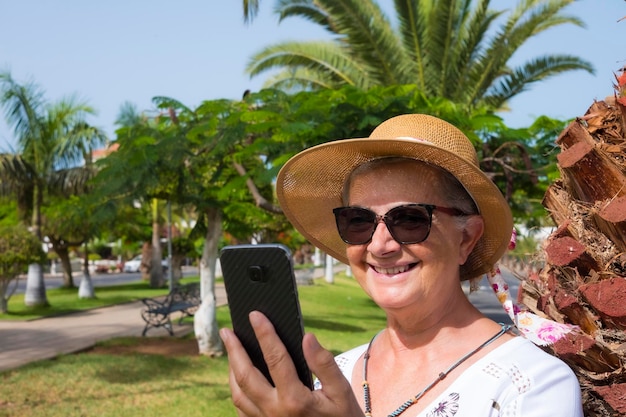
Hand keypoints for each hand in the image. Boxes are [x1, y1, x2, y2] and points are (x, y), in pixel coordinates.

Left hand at [220, 311, 363, 416]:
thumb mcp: (341, 391)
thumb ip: (324, 364)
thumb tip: (307, 337)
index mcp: (295, 400)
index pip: (275, 359)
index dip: (264, 334)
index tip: (255, 315)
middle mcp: (275, 412)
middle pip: (246, 376)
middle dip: (234, 350)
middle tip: (227, 331)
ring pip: (238, 394)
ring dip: (232, 370)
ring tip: (231, 350)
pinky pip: (242, 409)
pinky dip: (237, 390)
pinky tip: (239, 377)